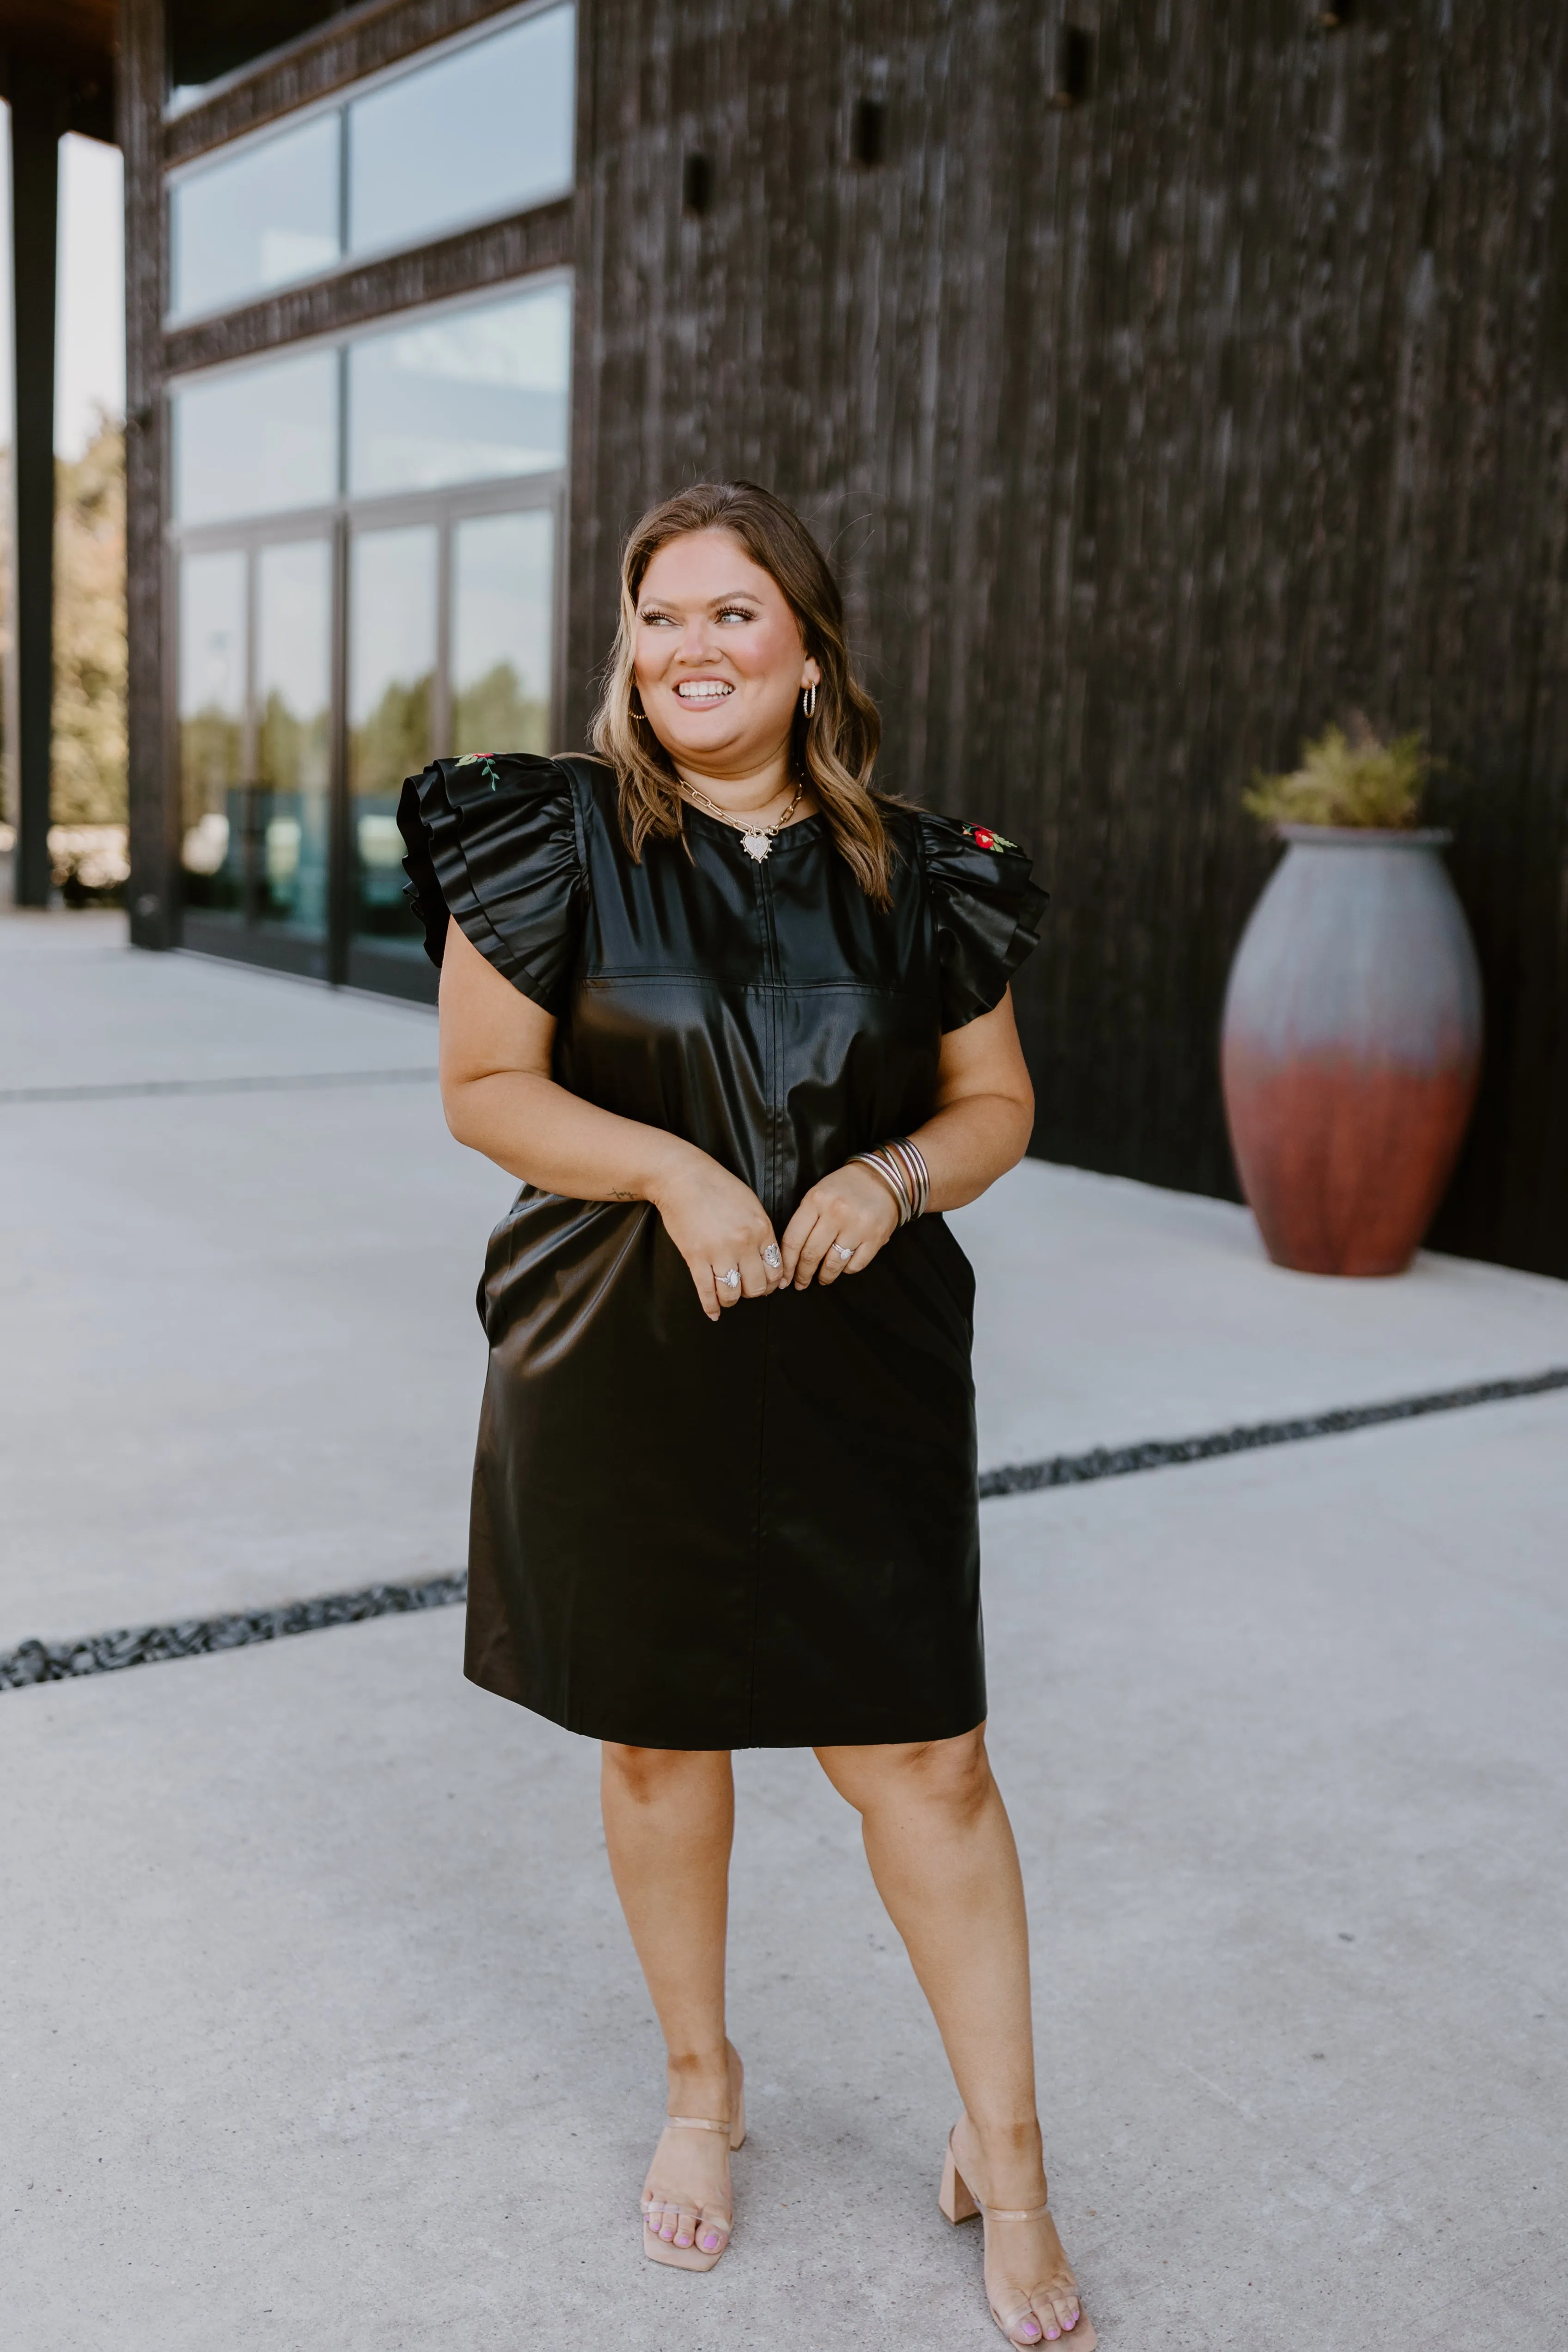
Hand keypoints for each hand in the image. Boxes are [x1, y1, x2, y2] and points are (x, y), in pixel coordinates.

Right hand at [649, 1150, 784, 1321]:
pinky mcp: (695, 1257)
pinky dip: (711, 1306)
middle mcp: (744, 1244)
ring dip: (731, 1300)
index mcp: (762, 1229)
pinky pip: (706, 1291)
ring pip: (733, 1293)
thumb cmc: (718, 1187)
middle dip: (753, 1293)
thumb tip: (769, 1259)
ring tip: (728, 1297)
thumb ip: (762, 1232)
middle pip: (757, 1286)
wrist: (683, 1177)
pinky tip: (713, 1312)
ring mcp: (719, 1252)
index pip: (776, 1270)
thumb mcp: (751, 1205)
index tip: (766, 1284)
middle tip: (746, 1290)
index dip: (772, 1283)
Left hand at [780, 1162, 900, 1289]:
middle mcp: (835, 1213)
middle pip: (811, 1255)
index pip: (793, 1240)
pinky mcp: (876, 1237)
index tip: (784, 1277)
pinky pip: (855, 1265)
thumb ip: (804, 1220)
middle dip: (802, 1275)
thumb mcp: (817, 1194)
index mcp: (815, 1201)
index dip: (787, 1264)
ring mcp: (857, 1227)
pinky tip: (843, 1266)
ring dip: (824, 1276)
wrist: (882, 1177)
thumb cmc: (845, 1187)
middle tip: (800, 1283)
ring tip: (821, 1279)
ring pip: (833, 1264)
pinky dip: (846, 1270)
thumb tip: (791, 1255)